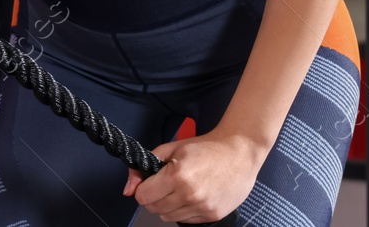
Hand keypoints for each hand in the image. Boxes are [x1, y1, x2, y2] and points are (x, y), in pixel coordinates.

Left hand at [123, 132, 263, 222]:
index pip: (143, 197)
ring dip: (169, 205)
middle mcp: (189, 195)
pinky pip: (185, 220)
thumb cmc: (206, 147)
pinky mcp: (212, 215)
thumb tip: (128, 189)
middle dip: (154, 197)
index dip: (143, 188)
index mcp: (177, 176)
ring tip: (180, 189)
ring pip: (168, 217)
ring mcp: (202, 207)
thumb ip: (146, 165)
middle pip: (154, 209)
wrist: (240, 152)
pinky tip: (194, 195)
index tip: (150, 182)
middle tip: (165, 184)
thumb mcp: (172, 148)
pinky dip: (184, 210)